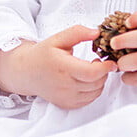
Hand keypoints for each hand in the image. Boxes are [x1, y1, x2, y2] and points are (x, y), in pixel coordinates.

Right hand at [0, 26, 116, 109]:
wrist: (26, 72)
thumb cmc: (42, 55)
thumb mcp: (58, 38)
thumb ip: (78, 33)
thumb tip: (96, 33)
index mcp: (63, 67)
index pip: (92, 73)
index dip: (105, 67)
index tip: (110, 61)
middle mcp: (64, 85)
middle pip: (96, 83)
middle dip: (103, 72)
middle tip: (98, 62)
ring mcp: (66, 97)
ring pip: (95, 93)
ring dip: (99, 81)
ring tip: (91, 70)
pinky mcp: (67, 104)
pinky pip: (88, 100)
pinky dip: (93, 91)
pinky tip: (86, 80)